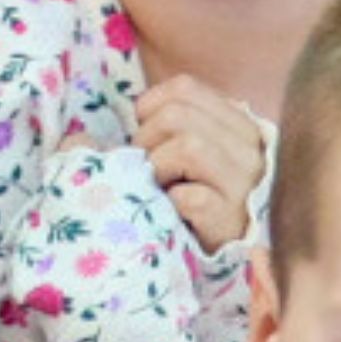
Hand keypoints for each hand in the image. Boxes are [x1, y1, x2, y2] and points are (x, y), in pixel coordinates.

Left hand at [133, 76, 274, 255]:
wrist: (227, 253)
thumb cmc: (197, 197)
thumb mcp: (191, 153)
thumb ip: (162, 128)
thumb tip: (91, 133)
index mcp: (239, 123)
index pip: (185, 88)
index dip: (151, 108)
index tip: (148, 138)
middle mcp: (249, 148)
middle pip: (177, 116)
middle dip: (148, 141)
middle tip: (149, 170)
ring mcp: (244, 185)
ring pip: (189, 146)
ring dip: (158, 169)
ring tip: (161, 188)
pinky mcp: (231, 219)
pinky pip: (191, 197)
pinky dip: (172, 202)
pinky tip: (174, 210)